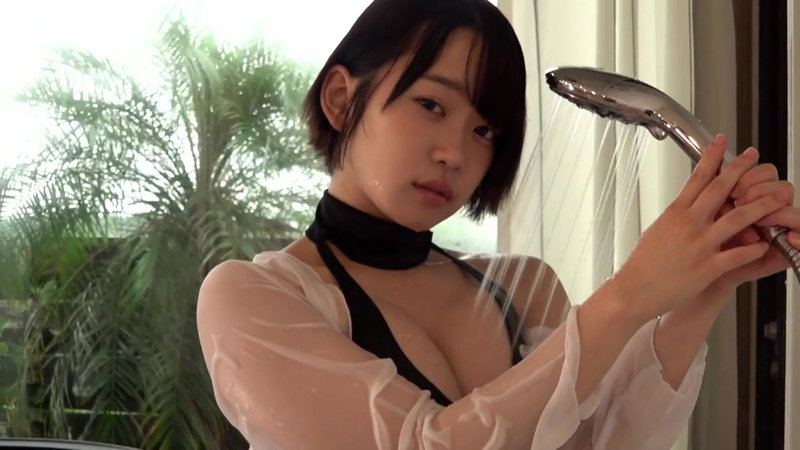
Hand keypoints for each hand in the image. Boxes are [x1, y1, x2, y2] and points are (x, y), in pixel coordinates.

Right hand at [610, 135, 786, 321]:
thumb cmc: (643, 264)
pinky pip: (737, 254)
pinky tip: (765, 244)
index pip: (696, 178)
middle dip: (740, 170)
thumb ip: (677, 216)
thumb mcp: (657, 230)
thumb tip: (687, 204)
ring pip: (737, 219)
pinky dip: (754, 248)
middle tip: (754, 157)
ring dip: (762, 206)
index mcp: (675, 213)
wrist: (633, 290)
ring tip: (778, 198)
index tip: (722, 142)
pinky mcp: (706, 268)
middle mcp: (688, 225)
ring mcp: (699, 245)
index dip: (712, 157)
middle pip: (719, 189)